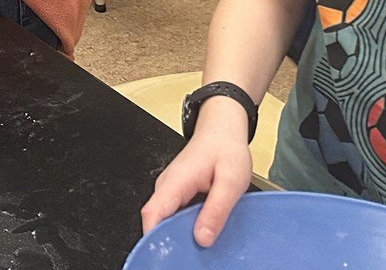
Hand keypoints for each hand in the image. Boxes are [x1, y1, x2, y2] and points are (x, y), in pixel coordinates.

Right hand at [140, 112, 253, 245]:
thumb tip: (202, 238)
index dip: (154, 236)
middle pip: (157, 220)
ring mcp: (170, 189)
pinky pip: (173, 215)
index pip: (153, 212)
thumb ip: (216, 210)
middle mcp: (167, 186)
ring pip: (165, 219)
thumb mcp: (231, 181)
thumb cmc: (226, 150)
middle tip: (190, 259)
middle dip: (169, 242)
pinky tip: (199, 235)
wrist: (221, 129)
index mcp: (177, 181)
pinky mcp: (176, 193)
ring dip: (177, 236)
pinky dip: (183, 228)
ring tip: (196, 251)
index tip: (164, 256)